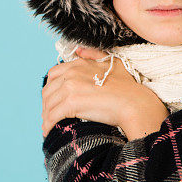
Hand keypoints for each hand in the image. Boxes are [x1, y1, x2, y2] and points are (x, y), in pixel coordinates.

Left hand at [42, 45, 167, 137]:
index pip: (53, 74)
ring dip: (46, 116)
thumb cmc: (127, 87)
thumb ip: (94, 54)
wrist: (135, 104)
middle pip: (48, 91)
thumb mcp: (112, 63)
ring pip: (48, 104)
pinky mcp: (72, 103)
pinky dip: (48, 125)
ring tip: (49, 125)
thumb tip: (79, 49)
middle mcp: (72, 73)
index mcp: (78, 64)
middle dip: (46, 105)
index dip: (51, 88)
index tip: (54, 100)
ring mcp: (71, 88)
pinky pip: (52, 116)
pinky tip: (49, 131)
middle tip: (50, 116)